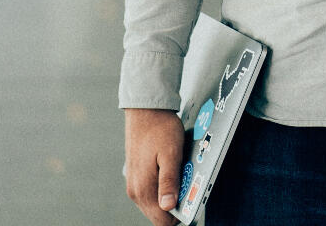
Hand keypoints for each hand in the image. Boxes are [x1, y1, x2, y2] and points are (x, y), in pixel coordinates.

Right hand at [123, 108, 186, 224]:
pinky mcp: (135, 176)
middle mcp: (135, 190)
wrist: (145, 110)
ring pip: (155, 204)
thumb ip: (169, 182)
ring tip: (181, 176)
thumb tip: (169, 206)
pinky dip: (163, 188)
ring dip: (170, 196)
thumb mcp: (171, 154)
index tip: (192, 202)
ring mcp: (134, 183)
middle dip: (176, 206)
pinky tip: (171, 172)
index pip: (162, 221)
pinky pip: (151, 192)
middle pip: (158, 215)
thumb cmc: (160, 129)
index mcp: (144, 189)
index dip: (180, 216)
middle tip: (189, 186)